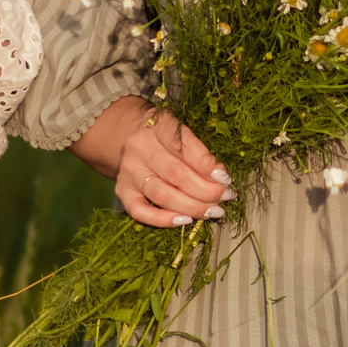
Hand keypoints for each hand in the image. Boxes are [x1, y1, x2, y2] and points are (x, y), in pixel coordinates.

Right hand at [109, 103, 231, 228]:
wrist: (136, 143)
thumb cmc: (168, 140)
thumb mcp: (184, 134)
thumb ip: (200, 152)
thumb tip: (220, 178)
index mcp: (157, 125)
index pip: (182, 145)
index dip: (206, 164)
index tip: (225, 178)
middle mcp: (139, 147)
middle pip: (176, 174)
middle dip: (205, 191)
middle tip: (224, 197)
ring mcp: (129, 171)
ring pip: (162, 194)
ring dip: (192, 206)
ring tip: (213, 211)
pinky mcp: (122, 191)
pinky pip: (140, 211)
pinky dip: (164, 220)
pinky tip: (185, 220)